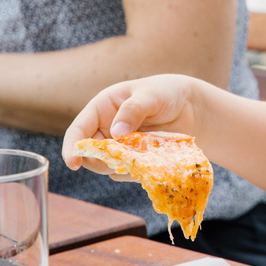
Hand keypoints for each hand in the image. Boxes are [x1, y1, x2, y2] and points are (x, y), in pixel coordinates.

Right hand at [61, 73, 199, 174]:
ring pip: (110, 167)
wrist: (193, 107)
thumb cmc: (166, 92)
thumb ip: (134, 110)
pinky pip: (130, 173)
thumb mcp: (150, 95)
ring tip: (149, 151)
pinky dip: (139, 171)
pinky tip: (157, 159)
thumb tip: (117, 132)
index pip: (78, 131)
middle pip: (91, 156)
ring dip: (124, 166)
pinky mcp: (135, 160)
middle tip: (124, 158)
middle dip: (102, 161)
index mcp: (102, 109)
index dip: (73, 147)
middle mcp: (106, 130)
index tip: (74, 163)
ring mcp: (121, 148)